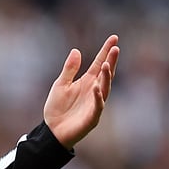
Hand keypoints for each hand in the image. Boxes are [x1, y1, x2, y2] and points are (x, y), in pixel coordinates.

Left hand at [43, 34, 118, 148]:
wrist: (53, 131)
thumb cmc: (57, 108)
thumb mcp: (60, 85)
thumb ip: (69, 69)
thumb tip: (75, 50)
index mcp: (87, 81)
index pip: (99, 63)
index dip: (106, 51)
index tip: (114, 38)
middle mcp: (94, 90)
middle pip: (105, 73)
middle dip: (111, 61)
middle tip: (115, 48)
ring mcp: (95, 103)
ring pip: (105, 88)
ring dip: (106, 77)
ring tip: (107, 64)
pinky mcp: (92, 117)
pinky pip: (98, 106)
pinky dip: (98, 97)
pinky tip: (96, 87)